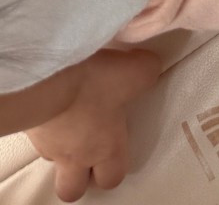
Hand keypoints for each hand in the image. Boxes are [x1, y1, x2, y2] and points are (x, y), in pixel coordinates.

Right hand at [27, 49, 160, 200]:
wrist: (47, 76)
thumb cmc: (90, 81)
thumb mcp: (134, 71)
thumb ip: (146, 73)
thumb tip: (151, 67)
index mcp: (105, 146)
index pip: (112, 178)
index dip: (114, 170)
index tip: (116, 151)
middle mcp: (76, 154)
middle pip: (73, 189)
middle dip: (79, 178)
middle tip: (88, 155)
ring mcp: (48, 146)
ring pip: (53, 163)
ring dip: (60, 150)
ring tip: (68, 126)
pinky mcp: (28, 129)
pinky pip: (36, 136)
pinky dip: (44, 127)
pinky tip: (52, 106)